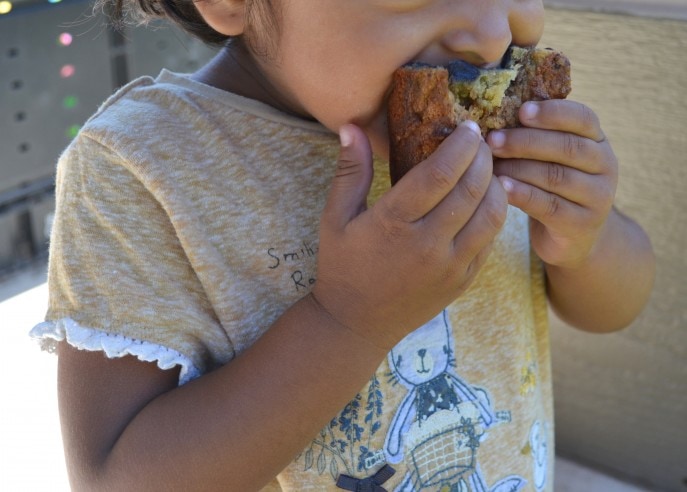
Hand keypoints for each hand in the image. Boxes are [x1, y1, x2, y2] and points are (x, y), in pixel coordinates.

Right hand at [313, 122, 506, 350]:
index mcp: (393, 224)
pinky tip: (487, 198)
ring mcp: (449, 266)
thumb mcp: (335, 218)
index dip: (460, 146)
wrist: (356, 323)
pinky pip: (490, 241)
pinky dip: (495, 214)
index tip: (468, 127)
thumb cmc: (342, 267)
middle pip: (470, 190)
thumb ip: (350, 172)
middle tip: (482, 140)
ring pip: (491, 215)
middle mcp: (427, 245)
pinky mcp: (462, 281)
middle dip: (482, 158)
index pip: (439, 174)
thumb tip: (351, 126)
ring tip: (488, 167)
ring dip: (496, 184)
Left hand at [488, 100, 617, 268]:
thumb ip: (536, 136)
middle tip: (492, 139)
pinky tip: (502, 188)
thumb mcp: (551, 158)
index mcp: (598, 140)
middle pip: (566, 147)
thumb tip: (492, 112)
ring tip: (490, 164)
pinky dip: (524, 195)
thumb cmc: (553, 187)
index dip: (552, 113)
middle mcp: (605, 165)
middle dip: (525, 141)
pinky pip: (550, 206)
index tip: (521, 110)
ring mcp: (598, 196)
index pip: (583, 117)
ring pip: (556, 176)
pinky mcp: (582, 224)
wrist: (575, 237)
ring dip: (519, 167)